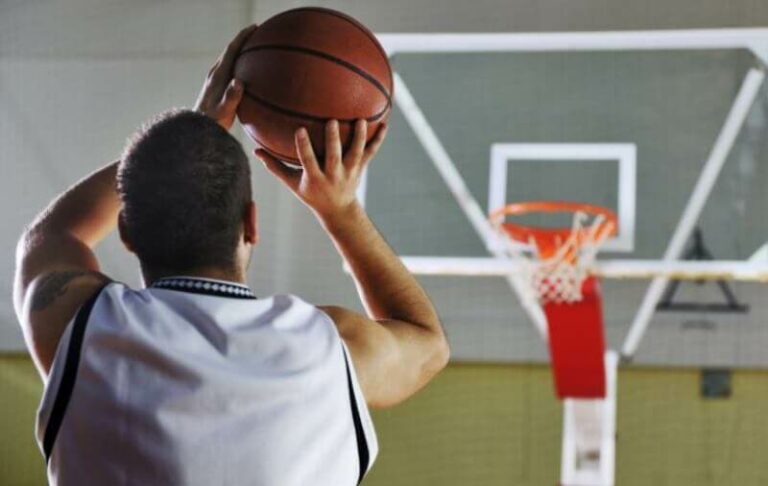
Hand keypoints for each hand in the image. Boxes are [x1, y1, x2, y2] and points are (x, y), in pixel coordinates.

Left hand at [194, 25, 256, 129]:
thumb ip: (231, 97)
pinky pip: (229, 69)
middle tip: (257, 33)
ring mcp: (214, 81)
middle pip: (230, 51)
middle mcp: (215, 75)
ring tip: (253, 47)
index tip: (255, 28)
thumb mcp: (224, 112)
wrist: (196, 131)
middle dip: (243, 40)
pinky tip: (247, 70)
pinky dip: (239, 64)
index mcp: (218, 76)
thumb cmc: (212, 124)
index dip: (243, 37)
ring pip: (228, 59)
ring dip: (240, 50)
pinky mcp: (215, 88)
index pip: (231, 50)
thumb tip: (239, 82)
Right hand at [255, 119, 387, 219]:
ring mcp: (349, 172)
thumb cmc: (311, 193)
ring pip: (355, 153)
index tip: (299, 130)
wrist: (338, 210)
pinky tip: (384, 124)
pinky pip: (370, 152)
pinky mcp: (360, 168)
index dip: (304, 147)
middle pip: (334, 157)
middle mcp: (333, 175)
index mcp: (315, 178)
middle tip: (332, 121)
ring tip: (360, 120)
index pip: (308, 161)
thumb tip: (255, 150)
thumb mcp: (292, 183)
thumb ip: (275, 166)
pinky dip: (378, 139)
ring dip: (358, 137)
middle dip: (333, 140)